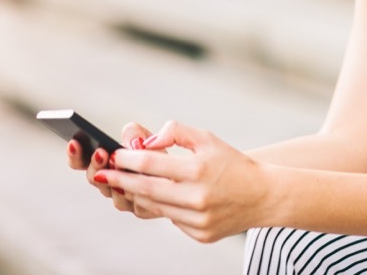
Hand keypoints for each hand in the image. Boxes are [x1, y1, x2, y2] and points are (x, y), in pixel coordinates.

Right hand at [66, 122, 153, 212]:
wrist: (176, 178)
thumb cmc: (156, 155)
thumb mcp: (145, 138)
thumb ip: (135, 134)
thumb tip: (133, 141)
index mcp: (104, 164)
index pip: (80, 161)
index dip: (74, 154)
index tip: (74, 142)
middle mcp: (109, 183)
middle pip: (93, 178)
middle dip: (96, 165)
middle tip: (101, 153)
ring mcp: (124, 198)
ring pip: (112, 192)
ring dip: (115, 179)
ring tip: (120, 165)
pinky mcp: (141, 209)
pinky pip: (135, 203)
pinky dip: (137, 191)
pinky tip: (140, 182)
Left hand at [94, 121, 268, 242]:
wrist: (264, 195)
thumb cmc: (231, 162)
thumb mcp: (206, 138)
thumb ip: (175, 132)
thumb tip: (146, 142)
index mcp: (199, 170)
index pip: (151, 164)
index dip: (128, 159)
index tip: (113, 155)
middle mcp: (198, 197)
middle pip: (147, 189)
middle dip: (121, 180)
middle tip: (103, 174)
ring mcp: (199, 220)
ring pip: (156, 207)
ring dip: (135, 196)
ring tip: (122, 184)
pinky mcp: (202, 235)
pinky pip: (171, 220)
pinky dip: (161, 208)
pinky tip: (154, 198)